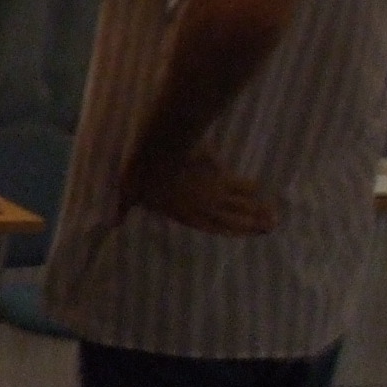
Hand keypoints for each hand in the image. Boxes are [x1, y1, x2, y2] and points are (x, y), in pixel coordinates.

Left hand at [127, 143, 279, 234]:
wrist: (158, 149)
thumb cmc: (140, 175)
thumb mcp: (129, 194)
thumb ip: (125, 209)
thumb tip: (112, 223)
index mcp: (184, 214)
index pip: (214, 228)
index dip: (232, 233)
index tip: (248, 237)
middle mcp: (204, 205)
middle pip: (234, 217)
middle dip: (252, 223)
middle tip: (271, 227)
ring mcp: (214, 188)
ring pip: (241, 200)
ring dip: (256, 207)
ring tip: (274, 214)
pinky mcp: (217, 168)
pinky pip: (235, 179)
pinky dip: (247, 185)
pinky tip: (259, 187)